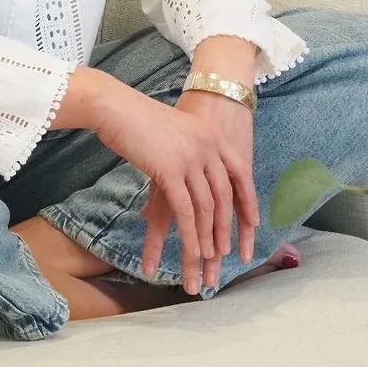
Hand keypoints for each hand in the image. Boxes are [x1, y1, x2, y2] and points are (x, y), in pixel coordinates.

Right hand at [91, 80, 258, 293]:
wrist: (115, 106)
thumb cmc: (137, 116)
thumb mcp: (175, 128)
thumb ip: (188, 147)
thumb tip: (190, 171)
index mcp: (210, 136)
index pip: (239, 173)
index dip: (247, 200)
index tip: (252, 223)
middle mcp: (207, 147)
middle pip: (224, 195)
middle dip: (225, 228)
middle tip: (223, 253)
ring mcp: (190, 159)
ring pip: (206, 208)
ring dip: (207, 238)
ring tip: (207, 261)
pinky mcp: (170, 171)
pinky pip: (186, 211)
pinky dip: (190, 236)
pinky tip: (191, 252)